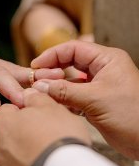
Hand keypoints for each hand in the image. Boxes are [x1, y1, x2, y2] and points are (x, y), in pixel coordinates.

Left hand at [0, 89, 90, 165]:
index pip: (8, 110)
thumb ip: (36, 98)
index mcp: (2, 123)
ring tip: (54, 154)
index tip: (42, 115)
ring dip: (32, 153)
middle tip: (51, 134)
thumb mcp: (50, 107)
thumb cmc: (58, 135)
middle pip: (12, 134)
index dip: (25, 111)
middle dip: (28, 133)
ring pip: (19, 156)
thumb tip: (28, 95)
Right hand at [31, 40, 138, 159]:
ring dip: (59, 88)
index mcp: (108, 59)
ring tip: (44, 95)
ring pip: (73, 81)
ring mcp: (102, 86)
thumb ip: (65, 92)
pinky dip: (66, 100)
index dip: (53, 55)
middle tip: (37, 81)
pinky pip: (77, 95)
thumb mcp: (95, 101)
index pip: (73, 48)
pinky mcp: (100, 102)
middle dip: (54, 71)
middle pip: (71, 62)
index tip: (36, 65)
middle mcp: (104, 69)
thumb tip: (40, 85)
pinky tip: (57, 106)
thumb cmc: (132, 117)